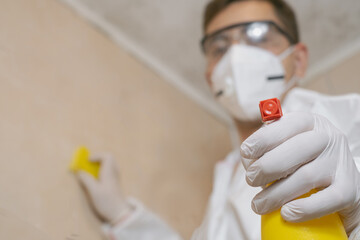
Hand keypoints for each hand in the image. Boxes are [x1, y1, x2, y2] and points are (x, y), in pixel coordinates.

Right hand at [77, 154, 133, 223]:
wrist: (119, 213)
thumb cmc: (107, 201)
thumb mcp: (94, 191)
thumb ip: (86, 180)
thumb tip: (79, 172)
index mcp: (109, 172)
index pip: (107, 156)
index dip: (97, 156)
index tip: (88, 161)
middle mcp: (114, 173)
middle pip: (109, 159)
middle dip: (98, 159)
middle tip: (89, 165)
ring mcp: (115, 178)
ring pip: (109, 165)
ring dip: (100, 166)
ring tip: (91, 172)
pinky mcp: (115, 184)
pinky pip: (109, 172)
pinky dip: (102, 172)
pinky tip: (96, 180)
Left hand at [240, 112, 359, 233]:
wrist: (336, 181)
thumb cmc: (299, 161)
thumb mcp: (283, 147)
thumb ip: (265, 150)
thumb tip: (249, 161)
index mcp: (309, 123)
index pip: (287, 124)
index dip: (264, 138)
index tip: (245, 152)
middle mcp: (328, 138)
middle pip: (297, 149)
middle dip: (267, 166)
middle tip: (250, 180)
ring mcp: (341, 162)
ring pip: (307, 176)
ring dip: (276, 193)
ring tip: (258, 205)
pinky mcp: (350, 189)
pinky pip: (328, 200)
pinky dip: (305, 208)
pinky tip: (286, 213)